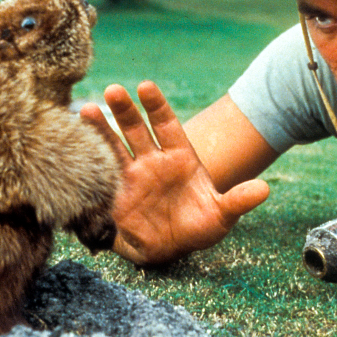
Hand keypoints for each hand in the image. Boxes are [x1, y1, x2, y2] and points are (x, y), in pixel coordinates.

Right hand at [80, 81, 269, 265]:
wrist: (170, 249)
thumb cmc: (198, 227)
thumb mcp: (221, 216)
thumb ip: (238, 201)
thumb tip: (264, 189)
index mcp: (179, 156)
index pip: (166, 124)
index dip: (156, 105)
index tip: (145, 86)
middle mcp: (152, 159)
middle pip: (136, 128)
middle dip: (125, 109)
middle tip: (113, 90)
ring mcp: (131, 173)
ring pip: (113, 145)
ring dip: (100, 128)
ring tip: (85, 110)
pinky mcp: (113, 193)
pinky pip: (99, 172)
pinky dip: (87, 158)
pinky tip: (72, 142)